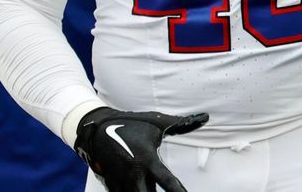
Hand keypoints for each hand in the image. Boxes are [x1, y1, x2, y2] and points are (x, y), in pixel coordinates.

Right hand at [73, 107, 207, 191]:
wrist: (96, 128)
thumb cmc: (130, 123)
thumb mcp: (156, 122)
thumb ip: (182, 124)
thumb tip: (206, 117)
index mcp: (147, 159)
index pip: (168, 182)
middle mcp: (134, 174)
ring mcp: (122, 182)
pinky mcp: (112, 186)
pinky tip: (139, 191)